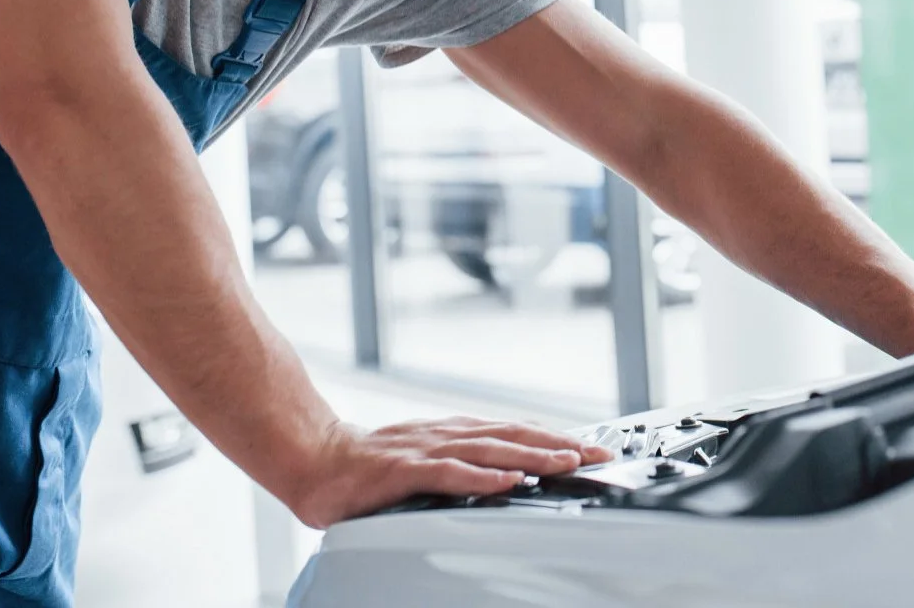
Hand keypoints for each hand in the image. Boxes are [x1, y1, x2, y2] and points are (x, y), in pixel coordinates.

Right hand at [284, 417, 615, 526]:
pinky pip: (449, 474)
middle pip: (513, 435)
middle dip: (558, 445)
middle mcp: (447, 434)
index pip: (515, 432)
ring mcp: (426, 449)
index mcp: (454, 432)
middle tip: (597, 453)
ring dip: (532, 455)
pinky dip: (481, 476)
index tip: (593, 447)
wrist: (315, 460)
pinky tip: (507, 481)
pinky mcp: (404, 469)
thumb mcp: (425, 459)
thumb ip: (461, 464)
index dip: (556, 439)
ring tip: (566, 462)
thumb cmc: (370, 466)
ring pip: (489, 449)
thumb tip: (506, 473)